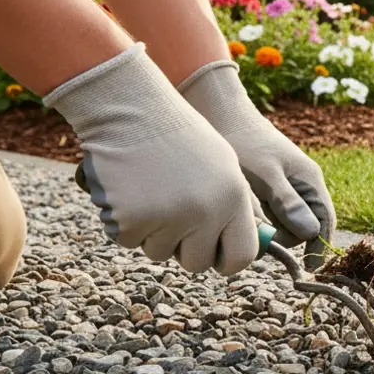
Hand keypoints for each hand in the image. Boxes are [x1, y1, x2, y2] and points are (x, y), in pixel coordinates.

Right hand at [44, 44, 259, 274]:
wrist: (132, 110)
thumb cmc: (181, 138)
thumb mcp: (225, 167)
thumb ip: (236, 209)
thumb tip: (248, 250)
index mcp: (233, 199)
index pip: (242, 256)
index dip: (226, 260)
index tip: (214, 253)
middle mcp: (204, 213)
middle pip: (197, 263)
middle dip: (185, 248)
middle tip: (174, 216)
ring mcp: (166, 219)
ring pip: (160, 253)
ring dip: (154, 232)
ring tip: (152, 191)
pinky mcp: (129, 221)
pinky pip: (128, 241)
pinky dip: (126, 222)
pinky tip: (129, 190)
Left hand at [178, 60, 335, 269]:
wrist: (218, 115)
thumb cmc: (244, 142)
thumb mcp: (265, 173)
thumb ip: (287, 202)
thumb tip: (310, 232)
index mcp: (309, 181)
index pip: (324, 222)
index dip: (318, 246)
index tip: (308, 267)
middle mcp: (300, 187)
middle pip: (300, 228)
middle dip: (281, 237)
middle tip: (255, 235)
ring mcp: (282, 189)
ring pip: (281, 224)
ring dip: (264, 229)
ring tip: (241, 220)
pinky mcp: (263, 191)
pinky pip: (265, 216)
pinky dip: (253, 220)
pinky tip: (236, 214)